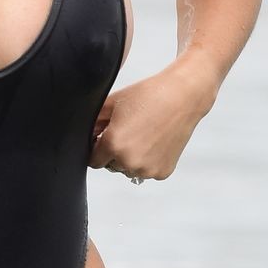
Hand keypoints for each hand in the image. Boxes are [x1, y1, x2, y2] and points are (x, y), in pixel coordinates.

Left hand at [88, 64, 215, 182]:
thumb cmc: (149, 96)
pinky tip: (154, 142)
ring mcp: (147, 169)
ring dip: (130, 159)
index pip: (93, 161)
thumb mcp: (113, 104)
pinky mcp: (162, 172)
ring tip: (142, 136)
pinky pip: (147, 171)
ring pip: (129, 170)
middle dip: (114, 153)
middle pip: (111, 166)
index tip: (104, 140)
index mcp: (113, 145)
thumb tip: (85, 134)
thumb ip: (94, 122)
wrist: (182, 97)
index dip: (97, 149)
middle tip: (128, 132)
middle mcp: (129, 161)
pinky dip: (148, 161)